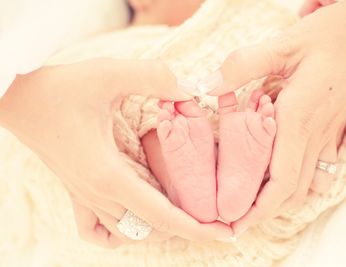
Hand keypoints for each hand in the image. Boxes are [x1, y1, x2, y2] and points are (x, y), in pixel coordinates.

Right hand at [0, 59, 232, 247]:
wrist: (20, 99)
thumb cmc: (60, 88)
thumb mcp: (109, 74)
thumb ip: (155, 77)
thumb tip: (190, 89)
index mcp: (109, 175)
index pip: (162, 215)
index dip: (196, 227)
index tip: (224, 233)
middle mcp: (98, 194)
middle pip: (150, 227)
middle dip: (186, 226)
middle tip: (213, 216)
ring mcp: (85, 196)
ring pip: (127, 232)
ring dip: (157, 227)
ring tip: (182, 213)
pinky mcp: (77, 191)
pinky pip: (95, 230)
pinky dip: (116, 233)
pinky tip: (130, 219)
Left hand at [205, 0, 345, 233]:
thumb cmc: (334, 34)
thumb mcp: (283, 45)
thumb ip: (241, 66)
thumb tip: (205, 86)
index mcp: (298, 119)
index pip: (280, 181)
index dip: (257, 209)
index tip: (235, 222)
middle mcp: (314, 133)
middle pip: (291, 192)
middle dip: (264, 213)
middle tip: (237, 221)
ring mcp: (327, 132)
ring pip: (305, 182)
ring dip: (279, 200)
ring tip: (253, 205)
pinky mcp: (334, 127)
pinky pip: (315, 166)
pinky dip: (295, 180)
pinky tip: (278, 177)